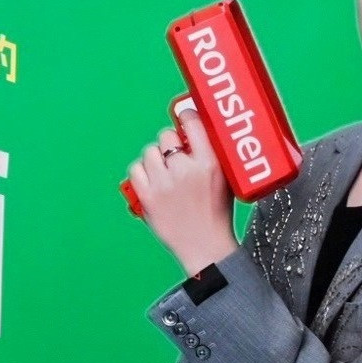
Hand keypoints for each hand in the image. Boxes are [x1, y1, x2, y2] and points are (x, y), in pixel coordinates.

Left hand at [127, 100, 238, 277]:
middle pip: (166, 136)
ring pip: (149, 152)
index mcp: (210, 163)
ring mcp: (164, 183)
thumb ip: (211, 154)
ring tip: (165, 173)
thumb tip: (195, 126)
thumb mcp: (225, 179)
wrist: (205, 246)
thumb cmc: (217, 212)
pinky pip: (135, 169)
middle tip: (176, 156)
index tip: (184, 117)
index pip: (192, 123)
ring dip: (155, 159)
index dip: (185, 116)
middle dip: (169, 143)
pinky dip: (142, 172)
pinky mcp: (147, 196)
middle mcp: (186, 170)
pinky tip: (153, 181)